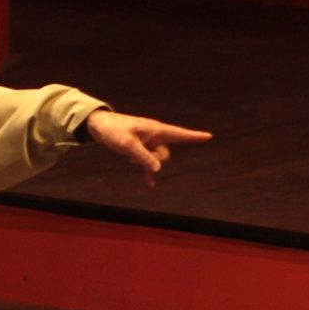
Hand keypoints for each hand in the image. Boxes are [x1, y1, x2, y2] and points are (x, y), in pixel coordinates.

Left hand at [84, 110, 211, 186]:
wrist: (99, 125)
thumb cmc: (113, 131)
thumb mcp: (127, 144)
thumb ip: (143, 157)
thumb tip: (158, 169)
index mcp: (155, 129)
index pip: (179, 134)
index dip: (194, 136)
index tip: (209, 136)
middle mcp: (155, 135)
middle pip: (165, 154)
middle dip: (155, 159)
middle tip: (135, 156)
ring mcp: (148, 143)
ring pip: (156, 159)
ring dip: (146, 163)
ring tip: (130, 158)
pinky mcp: (140, 149)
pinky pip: (148, 163)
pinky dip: (148, 171)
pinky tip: (150, 184)